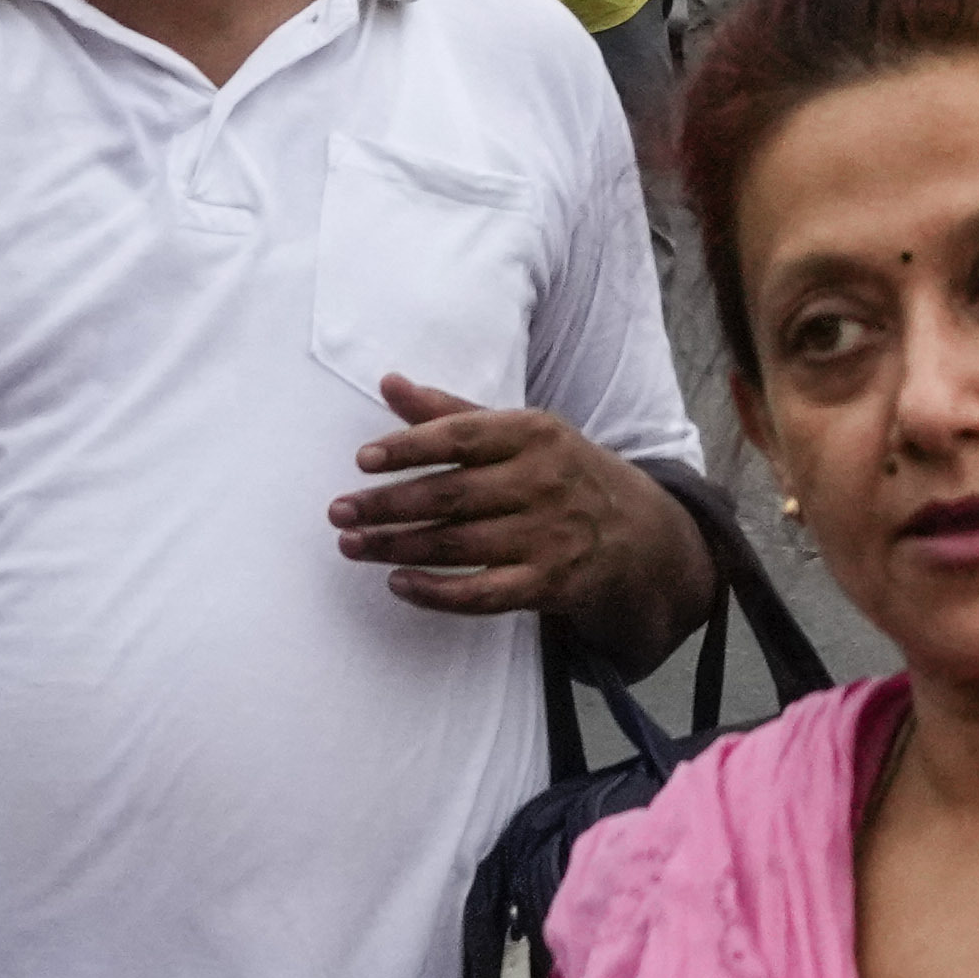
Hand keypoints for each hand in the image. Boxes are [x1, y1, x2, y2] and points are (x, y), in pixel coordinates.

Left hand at [333, 380, 687, 630]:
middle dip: (387, 505)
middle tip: (339, 512)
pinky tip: (399, 584)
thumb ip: (453, 412)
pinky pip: (482, 594)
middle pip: (451, 495)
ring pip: (457, 545)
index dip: (409, 447)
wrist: (640, 534)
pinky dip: (436, 593)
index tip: (363, 460)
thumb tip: (389, 383)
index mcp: (535, 433)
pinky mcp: (550, 584)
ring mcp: (549, 536)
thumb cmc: (562, 473)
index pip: (462, 436)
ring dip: (397, 548)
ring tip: (353, 545)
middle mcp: (544, 482)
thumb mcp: (522, 433)